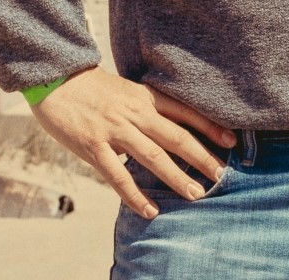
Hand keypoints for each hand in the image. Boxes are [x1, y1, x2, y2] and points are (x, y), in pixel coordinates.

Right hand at [29, 67, 236, 218]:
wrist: (56, 80)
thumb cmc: (93, 88)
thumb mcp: (127, 91)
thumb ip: (147, 110)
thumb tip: (168, 134)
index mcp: (145, 97)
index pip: (185, 112)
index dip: (210, 126)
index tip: (232, 141)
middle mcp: (135, 113)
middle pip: (176, 136)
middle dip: (202, 157)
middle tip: (222, 175)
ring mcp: (115, 130)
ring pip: (153, 157)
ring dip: (176, 177)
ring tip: (195, 194)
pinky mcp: (94, 146)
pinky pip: (118, 176)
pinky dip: (136, 195)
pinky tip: (150, 210)